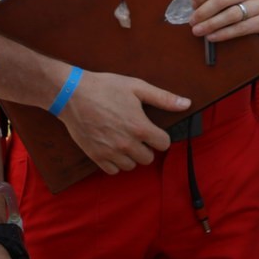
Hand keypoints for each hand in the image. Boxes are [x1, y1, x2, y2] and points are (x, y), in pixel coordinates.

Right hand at [57, 70, 189, 173]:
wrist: (71, 94)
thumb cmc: (105, 87)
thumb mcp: (137, 87)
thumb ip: (163, 98)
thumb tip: (186, 104)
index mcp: (140, 127)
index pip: (164, 144)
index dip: (160, 136)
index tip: (153, 130)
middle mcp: (127, 143)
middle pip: (148, 158)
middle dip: (146, 147)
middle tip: (137, 134)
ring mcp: (110, 152)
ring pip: (131, 166)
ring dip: (131, 156)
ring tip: (124, 140)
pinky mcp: (96, 157)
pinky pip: (113, 171)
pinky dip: (115, 163)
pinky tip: (113, 148)